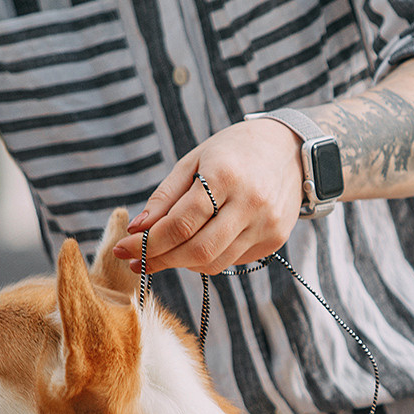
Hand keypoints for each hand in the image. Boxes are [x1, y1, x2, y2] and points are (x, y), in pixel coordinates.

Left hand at [115, 117, 303, 274]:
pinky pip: (232, 261)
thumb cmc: (233, 152)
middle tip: (138, 262)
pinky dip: (208, 258)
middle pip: (197, 251)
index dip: (148, 243)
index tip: (123, 250)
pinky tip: (200, 243)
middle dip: (162, 260)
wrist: (290, 149)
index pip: (180, 223)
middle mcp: (250, 203)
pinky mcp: (275, 240)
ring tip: (167, 252)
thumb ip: (164, 197)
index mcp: (225, 176)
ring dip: (183, 263)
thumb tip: (136, 230)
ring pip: (214, 263)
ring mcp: (266, 225)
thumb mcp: (194, 161)